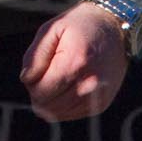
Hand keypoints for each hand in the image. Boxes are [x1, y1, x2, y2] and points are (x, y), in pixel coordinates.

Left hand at [20, 2, 129, 120]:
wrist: (114, 27)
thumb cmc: (80, 26)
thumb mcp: (52, 29)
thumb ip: (35, 55)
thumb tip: (27, 80)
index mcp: (74, 63)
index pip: (41, 92)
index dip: (31, 84)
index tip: (36, 72)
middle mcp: (89, 83)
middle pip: (49, 107)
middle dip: (40, 94)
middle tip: (45, 75)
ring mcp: (98, 96)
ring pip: (59, 114)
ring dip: (51, 101)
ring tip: (56, 80)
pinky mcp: (102, 103)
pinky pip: (73, 114)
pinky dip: (64, 105)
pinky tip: (67, 87)